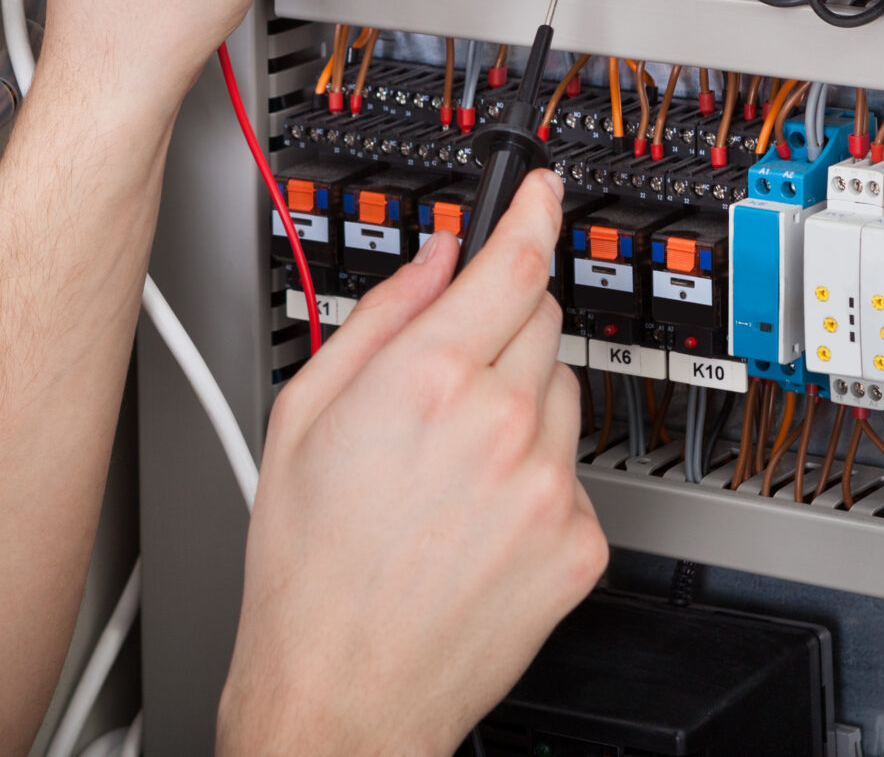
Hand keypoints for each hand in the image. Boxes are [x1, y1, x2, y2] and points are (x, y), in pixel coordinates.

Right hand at [219, 171, 606, 756]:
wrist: (343, 692)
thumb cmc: (308, 569)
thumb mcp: (303, 418)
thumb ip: (376, 320)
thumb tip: (428, 262)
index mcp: (428, 380)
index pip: (511, 262)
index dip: (533, 212)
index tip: (545, 191)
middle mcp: (501, 424)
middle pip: (541, 320)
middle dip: (502, 326)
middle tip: (447, 378)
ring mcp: (549, 487)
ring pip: (562, 396)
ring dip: (522, 405)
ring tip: (450, 467)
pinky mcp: (580, 544)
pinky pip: (574, 476)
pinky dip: (537, 481)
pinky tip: (477, 518)